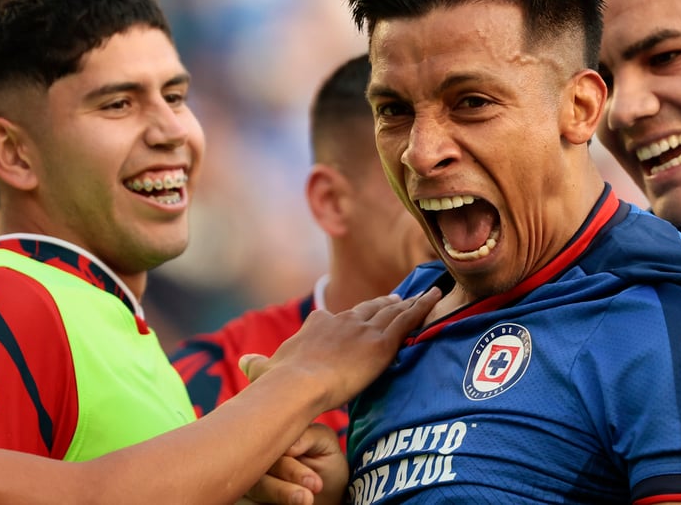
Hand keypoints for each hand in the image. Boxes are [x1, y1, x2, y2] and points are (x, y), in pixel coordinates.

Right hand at [240, 288, 439, 411]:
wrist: (298, 385)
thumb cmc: (280, 383)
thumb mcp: (266, 370)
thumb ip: (259, 365)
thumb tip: (244, 362)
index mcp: (318, 324)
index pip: (337, 317)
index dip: (351, 316)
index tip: (358, 315)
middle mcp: (342, 320)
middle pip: (368, 309)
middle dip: (383, 303)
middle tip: (396, 299)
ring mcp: (364, 329)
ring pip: (392, 311)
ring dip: (409, 302)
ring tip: (422, 295)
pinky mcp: (382, 341)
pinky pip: (408, 320)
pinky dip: (424, 307)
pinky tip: (436, 298)